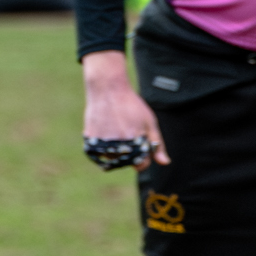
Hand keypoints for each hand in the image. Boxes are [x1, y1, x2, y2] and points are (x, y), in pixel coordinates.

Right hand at [81, 51, 166, 169]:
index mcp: (136, 144)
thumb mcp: (150, 122)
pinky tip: (106, 131)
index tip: (141, 144)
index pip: (142, 165)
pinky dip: (102, 146)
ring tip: (116, 128)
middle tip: (127, 130)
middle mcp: (119, 147)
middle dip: (130, 152)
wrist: (107, 90)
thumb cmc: (131, 105)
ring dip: (115, 150)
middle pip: (127, 162)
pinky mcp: (90, 142)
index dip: (144, 156)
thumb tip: (165, 163)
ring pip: (112, 159)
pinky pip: (98, 154)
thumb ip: (157, 145)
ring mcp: (103, 145)